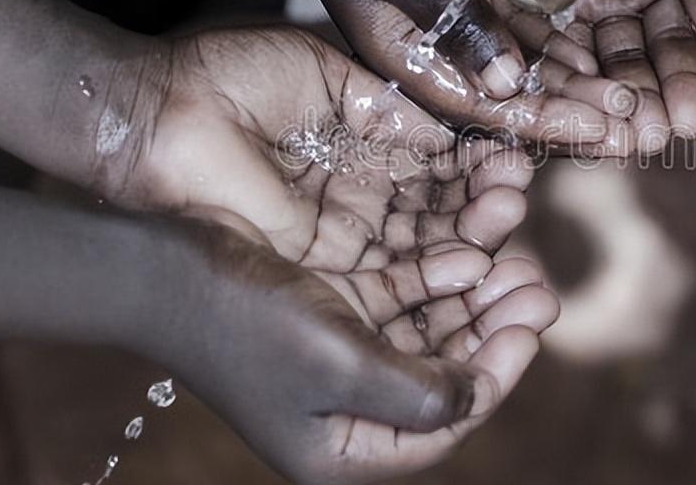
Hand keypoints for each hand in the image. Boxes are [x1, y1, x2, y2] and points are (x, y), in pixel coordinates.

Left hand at [97, 25, 544, 257]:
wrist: (159, 113)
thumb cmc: (230, 79)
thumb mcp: (328, 77)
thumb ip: (392, 106)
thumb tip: (452, 127)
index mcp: (363, 149)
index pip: (438, 168)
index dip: (478, 168)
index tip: (515, 157)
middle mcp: (359, 199)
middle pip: (440, 216)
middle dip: (486, 211)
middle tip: (519, 195)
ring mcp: (340, 237)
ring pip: (423, 253)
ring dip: (472, 245)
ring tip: (511, 224)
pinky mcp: (318, 271)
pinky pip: (389, 282)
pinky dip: (436, 275)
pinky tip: (477, 261)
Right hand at [166, 199, 557, 483]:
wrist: (158, 263)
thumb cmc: (242, 319)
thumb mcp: (338, 364)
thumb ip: (416, 392)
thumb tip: (475, 396)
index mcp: (340, 447)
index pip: (442, 424)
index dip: (494, 376)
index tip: (529, 326)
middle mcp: (344, 408)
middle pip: (442, 374)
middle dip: (492, 330)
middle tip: (538, 287)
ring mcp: (338, 355)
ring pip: (428, 330)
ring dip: (473, 297)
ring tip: (517, 261)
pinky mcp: (330, 307)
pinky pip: (400, 296)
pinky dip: (435, 276)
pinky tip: (470, 248)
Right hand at [285, 0, 634, 151]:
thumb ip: (460, 26)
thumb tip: (509, 87)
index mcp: (401, 58)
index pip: (480, 107)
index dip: (544, 124)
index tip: (602, 131)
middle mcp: (425, 47)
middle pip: (503, 94)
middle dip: (567, 110)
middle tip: (632, 122)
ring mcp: (443, 16)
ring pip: (513, 61)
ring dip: (566, 78)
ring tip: (626, 93)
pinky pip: (512, 23)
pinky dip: (549, 37)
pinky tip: (595, 48)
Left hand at [482, 0, 695, 151]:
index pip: (671, 45)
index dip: (679, 82)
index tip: (689, 119)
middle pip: (620, 62)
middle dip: (634, 103)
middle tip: (644, 142)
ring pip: (572, 56)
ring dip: (584, 94)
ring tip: (596, 131)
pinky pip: (518, 21)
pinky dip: (527, 56)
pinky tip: (537, 88)